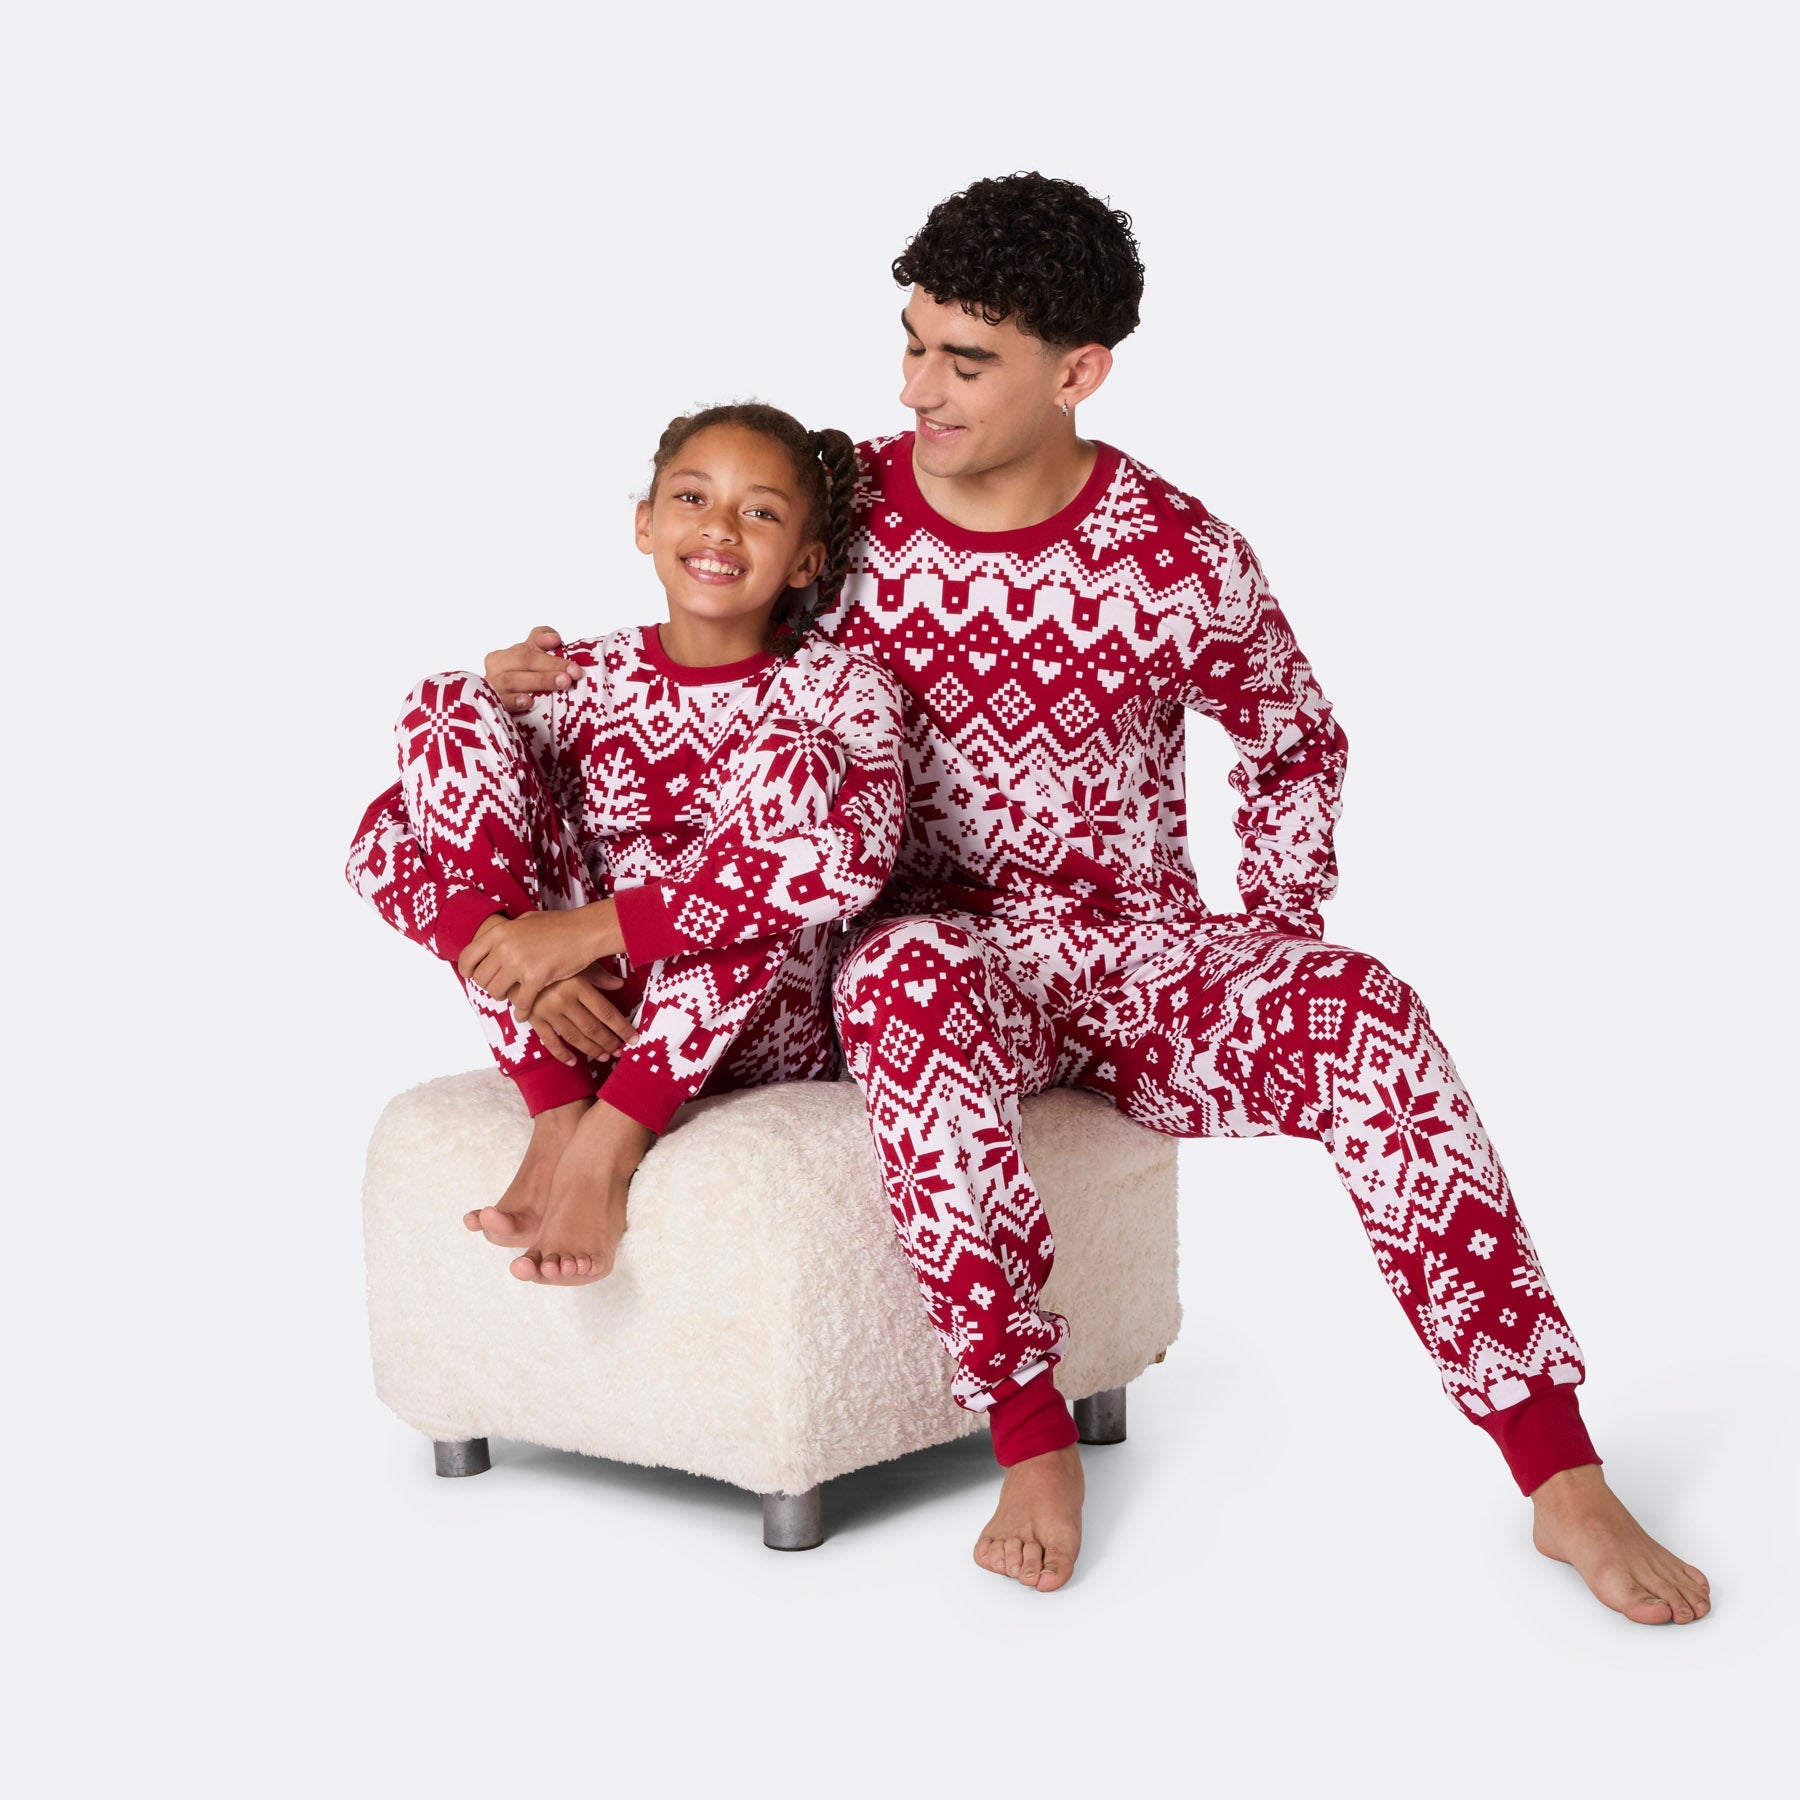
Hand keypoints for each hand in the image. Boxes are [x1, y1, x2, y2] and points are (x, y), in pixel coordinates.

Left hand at [458, 907, 617, 1016]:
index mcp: (500, 932)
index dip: (468, 970)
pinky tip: (525, 1013)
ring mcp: (519, 963)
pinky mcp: (536, 979)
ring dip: (505, 997)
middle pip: (481, 978)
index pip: (468, 957)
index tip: (473, 976)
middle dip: (490, 985)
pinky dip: (521, 1011)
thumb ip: (507, 933)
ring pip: (497, 992)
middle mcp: (504, 948)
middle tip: (502, 987)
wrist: (586, 931)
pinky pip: (520, 1003)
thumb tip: (494, 942)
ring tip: (514, 995)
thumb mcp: (526, 921)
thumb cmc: (560, 925)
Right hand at [484, 625, 580, 714]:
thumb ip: (543, 644)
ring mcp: (494, 687)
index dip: (544, 641)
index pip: (529, 643)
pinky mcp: (494, 706)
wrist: (503, 710)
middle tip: (572, 673)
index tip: (557, 642)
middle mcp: (497, 668)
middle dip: (550, 665)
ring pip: (514, 680)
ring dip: (540, 680)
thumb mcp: (532, 663)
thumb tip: (553, 638)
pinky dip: (515, 701)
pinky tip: (528, 702)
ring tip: (561, 683)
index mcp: (506, 654)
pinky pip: (502, 702)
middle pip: (524, 660)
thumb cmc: (521, 684)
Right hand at [523, 968, 638, 1065]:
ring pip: (574, 1037)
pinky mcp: (534, 1019)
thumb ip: (599, 976)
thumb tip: (621, 984)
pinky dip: (562, 1054)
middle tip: (621, 1052)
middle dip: (609, 1042)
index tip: (634, 1038)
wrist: (516, 962)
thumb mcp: (577, 963)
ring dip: (591, 1049)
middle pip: (592, 1027)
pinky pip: (550, 1041)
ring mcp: (547, 1011)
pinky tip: (573, 1062)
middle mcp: (563, 1000)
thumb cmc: (552, 961)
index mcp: (578, 985)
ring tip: (605, 1057)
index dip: (622, 1028)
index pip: (606, 1012)